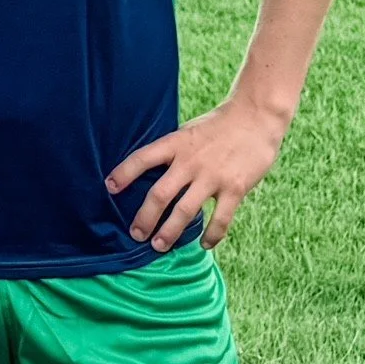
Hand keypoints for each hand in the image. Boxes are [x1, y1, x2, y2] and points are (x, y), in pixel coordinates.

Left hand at [107, 96, 288, 250]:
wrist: (255, 117)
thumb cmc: (219, 125)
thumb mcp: (188, 131)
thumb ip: (173, 151)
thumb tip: (154, 171)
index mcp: (175, 144)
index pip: (141, 159)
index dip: (124, 173)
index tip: (109, 187)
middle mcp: (189, 161)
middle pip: (160, 194)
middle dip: (144, 217)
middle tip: (135, 234)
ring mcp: (212, 176)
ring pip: (185, 211)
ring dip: (170, 232)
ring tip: (159, 246)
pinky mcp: (235, 188)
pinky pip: (221, 219)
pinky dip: (212, 235)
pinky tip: (204, 244)